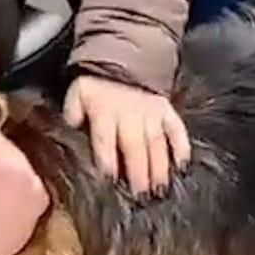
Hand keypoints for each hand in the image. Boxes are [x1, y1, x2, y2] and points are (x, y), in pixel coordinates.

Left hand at [63, 76, 190, 195]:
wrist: (122, 60)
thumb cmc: (96, 88)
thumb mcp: (77, 96)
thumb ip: (72, 114)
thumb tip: (72, 130)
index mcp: (104, 112)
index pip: (105, 139)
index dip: (107, 159)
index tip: (110, 179)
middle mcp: (129, 113)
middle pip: (134, 146)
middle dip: (137, 171)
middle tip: (140, 194)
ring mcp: (150, 112)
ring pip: (156, 142)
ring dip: (159, 166)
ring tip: (160, 188)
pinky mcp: (167, 110)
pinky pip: (177, 129)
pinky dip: (181, 146)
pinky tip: (182, 165)